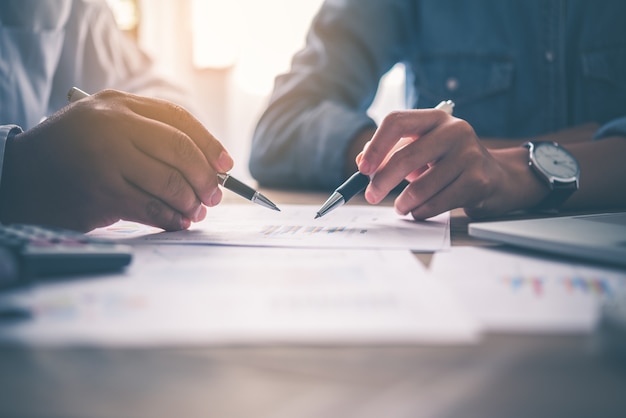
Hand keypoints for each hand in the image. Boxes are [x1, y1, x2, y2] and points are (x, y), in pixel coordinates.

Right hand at [0, 90, 232, 230]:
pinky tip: (179, 222)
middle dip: (205, 178)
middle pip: (181, 151)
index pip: (178, 119)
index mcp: (117, 105)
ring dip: (190, 202)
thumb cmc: (71, 152)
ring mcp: (106, 160)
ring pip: (169, 183)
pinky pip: (152, 209)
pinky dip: (172, 219)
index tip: (225, 164)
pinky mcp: (102, 195)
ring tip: (196, 211)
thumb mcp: (103, 124)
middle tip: (213, 195)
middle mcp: (112, 127)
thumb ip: (147, 132)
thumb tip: (207, 161)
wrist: (19, 177)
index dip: (209, 143)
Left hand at [357, 108, 546, 218]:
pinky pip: (437, 203)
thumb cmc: (450, 164)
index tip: (364, 169)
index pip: (397, 121)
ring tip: (401, 207)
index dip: (376, 146)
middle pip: (405, 156)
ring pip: (420, 187)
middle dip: (382, 181)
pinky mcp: (478, 180)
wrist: (498, 177)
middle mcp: (454, 130)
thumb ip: (391, 153)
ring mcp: (469, 154)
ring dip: (404, 203)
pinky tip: (419, 211)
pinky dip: (421, 211)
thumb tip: (363, 161)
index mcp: (435, 118)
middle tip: (371, 195)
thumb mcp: (422, 151)